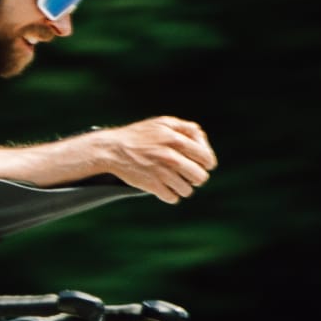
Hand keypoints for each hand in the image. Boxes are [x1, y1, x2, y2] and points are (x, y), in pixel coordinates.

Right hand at [94, 117, 214, 203]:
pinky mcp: (152, 185)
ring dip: (183, 188)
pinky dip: (170, 195)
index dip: (207, 163)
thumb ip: (186, 128)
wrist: (113, 149)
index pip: (206, 158)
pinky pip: (172, 198)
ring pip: (187, 190)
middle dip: (196, 178)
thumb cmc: (140, 135)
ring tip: (175, 182)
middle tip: (189, 176)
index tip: (203, 165)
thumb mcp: (163, 123)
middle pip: (200, 177)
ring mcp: (161, 172)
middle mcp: (171, 155)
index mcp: (176, 138)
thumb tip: (203, 140)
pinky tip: (165, 188)